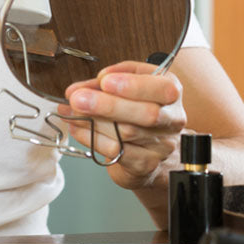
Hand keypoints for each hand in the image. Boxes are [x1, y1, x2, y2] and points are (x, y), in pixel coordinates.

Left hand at [57, 61, 186, 190]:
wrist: (148, 148)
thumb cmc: (136, 108)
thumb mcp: (127, 83)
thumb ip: (108, 79)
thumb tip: (82, 88)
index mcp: (171, 92)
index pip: (162, 89)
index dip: (134, 85)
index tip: (105, 82)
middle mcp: (172, 119)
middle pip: (147, 114)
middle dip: (108, 105)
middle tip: (78, 99)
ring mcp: (162, 145)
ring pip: (127, 132)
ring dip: (93, 121)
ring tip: (71, 111)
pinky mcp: (146, 164)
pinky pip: (116, 151)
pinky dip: (91, 138)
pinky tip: (78, 128)